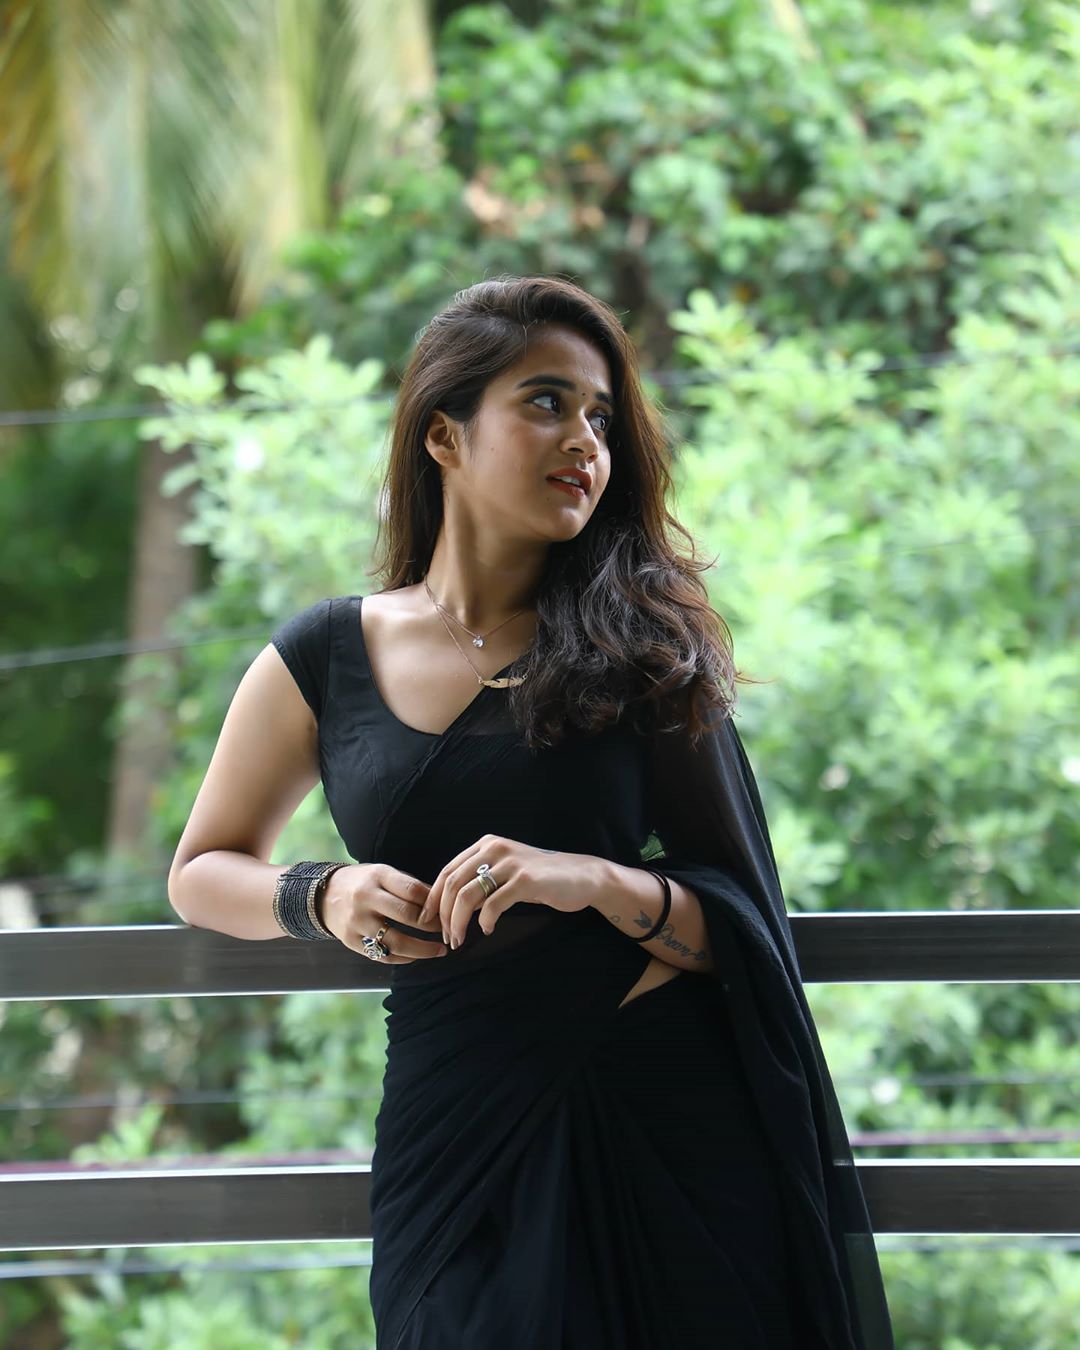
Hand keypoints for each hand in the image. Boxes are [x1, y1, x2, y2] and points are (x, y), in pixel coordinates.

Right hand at [321, 863, 448, 963]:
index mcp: (377, 876)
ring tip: (439, 951)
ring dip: (422, 950)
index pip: (412, 890)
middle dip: (432, 926)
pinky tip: (416, 956)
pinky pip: (382, 955)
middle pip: (407, 915)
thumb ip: (409, 886)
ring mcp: (357, 921)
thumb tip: (441, 903)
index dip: (434, 903)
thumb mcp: (383, 874)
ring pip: (395, 941)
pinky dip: (403, 958)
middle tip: (448, 931)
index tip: (448, 911)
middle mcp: (366, 898)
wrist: (324, 895)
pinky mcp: (350, 941)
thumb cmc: (363, 883)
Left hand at [420, 835, 597, 949]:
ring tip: (460, 939)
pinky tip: (487, 929)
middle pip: (453, 884)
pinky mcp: (525, 880)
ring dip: (458, 922)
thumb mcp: (506, 872)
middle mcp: (495, 848)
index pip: (448, 871)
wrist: (582, 876)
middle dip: (443, 915)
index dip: (433, 898)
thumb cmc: (541, 878)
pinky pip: (493, 904)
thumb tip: (448, 904)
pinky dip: (485, 920)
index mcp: (486, 845)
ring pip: (468, 896)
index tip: (427, 921)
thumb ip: (481, 880)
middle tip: (447, 937)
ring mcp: (510, 863)